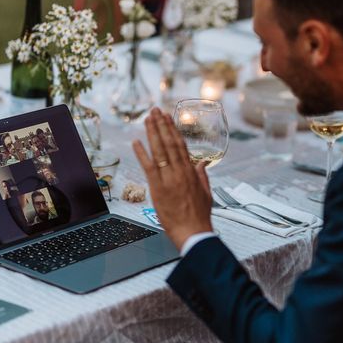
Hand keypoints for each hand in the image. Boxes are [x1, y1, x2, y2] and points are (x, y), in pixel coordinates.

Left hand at [133, 108, 212, 248]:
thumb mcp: (206, 192)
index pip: (180, 145)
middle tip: (155, 111)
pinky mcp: (157, 188)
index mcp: (190, 171)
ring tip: (147, 119)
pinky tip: (136, 141)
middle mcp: (179, 171)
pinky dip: (141, 153)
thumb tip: (201, 163)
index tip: (167, 118)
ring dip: (152, 133)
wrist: (192, 231)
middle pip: (169, 143)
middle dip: (161, 125)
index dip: (173, 129)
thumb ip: (202, 176)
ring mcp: (168, 178)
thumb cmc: (199, 215)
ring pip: (159, 150)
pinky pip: (148, 167)